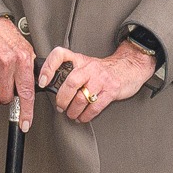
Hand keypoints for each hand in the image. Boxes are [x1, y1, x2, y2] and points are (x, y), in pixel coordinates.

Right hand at [0, 17, 37, 129]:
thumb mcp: (26, 50)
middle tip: (8, 84)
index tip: (25, 123)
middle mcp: (6, 64)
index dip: (26, 112)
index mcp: (22, 60)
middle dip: (9, 96)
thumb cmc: (7, 38)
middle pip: (8, 98)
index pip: (26, 93)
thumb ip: (29, 70)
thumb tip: (34, 89)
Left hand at [39, 42, 154, 123]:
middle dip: (62, 100)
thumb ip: (70, 72)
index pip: (60, 55)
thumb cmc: (103, 70)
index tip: (42, 81)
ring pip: (81, 98)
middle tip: (60, 106)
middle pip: (70, 83)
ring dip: (73, 111)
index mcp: (80, 59)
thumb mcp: (86, 64)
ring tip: (72, 114)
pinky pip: (94, 107)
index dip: (48, 67)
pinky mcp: (111, 90)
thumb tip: (50, 87)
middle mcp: (89, 67)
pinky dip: (86, 116)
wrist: (129, 67)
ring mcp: (101, 79)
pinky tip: (83, 117)